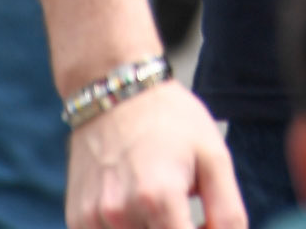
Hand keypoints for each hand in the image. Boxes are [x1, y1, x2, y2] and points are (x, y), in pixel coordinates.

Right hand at [66, 79, 245, 228]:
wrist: (115, 89)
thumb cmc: (170, 119)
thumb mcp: (214, 156)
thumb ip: (227, 213)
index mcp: (160, 198)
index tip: (202, 224)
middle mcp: (121, 214)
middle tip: (182, 212)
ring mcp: (94, 219)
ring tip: (157, 204)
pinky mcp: (77, 219)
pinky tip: (134, 206)